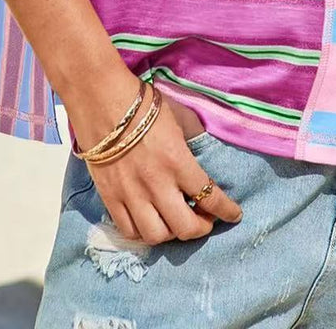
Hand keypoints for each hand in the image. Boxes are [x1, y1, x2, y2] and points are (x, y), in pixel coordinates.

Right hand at [71, 78, 242, 244]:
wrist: (101, 99)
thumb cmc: (143, 104)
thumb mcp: (179, 118)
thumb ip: (194, 140)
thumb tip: (204, 156)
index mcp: (178, 161)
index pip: (210, 197)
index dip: (226, 211)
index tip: (234, 214)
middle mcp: (156, 184)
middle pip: (185, 227)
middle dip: (202, 228)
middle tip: (205, 220)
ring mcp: (131, 194)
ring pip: (157, 236)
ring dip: (172, 233)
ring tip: (176, 221)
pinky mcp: (110, 198)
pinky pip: (129, 231)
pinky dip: (143, 233)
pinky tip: (150, 222)